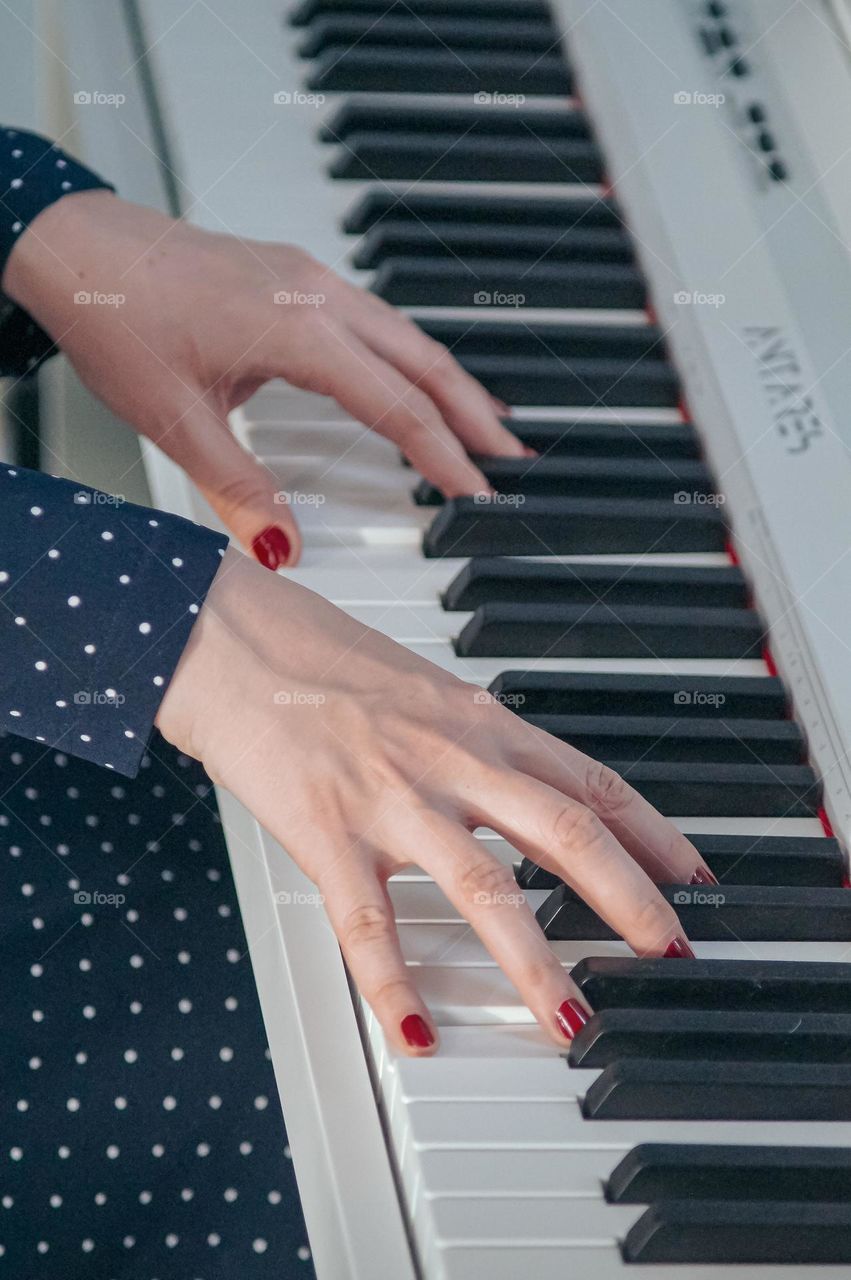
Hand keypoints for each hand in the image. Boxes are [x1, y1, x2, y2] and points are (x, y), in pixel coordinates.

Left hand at [3, 190, 519, 566]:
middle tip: (512, 462)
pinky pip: (378, 319)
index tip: (475, 492)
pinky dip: (412, 357)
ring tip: (485, 427)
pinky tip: (417, 378)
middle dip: (474, 415)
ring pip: (406, 334)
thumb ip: (239, 490)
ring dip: (450, 383)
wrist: (77, 246)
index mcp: (296, 328)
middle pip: (423, 360)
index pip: (395, 404)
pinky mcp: (297, 275)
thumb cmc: (118, 313)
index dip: (443, 455)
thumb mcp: (177, 420)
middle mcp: (316, 294)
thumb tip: (283, 545)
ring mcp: (310, 277)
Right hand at [156, 547, 709, 1055]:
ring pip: (484, 889)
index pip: (590, 781)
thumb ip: (472, 737)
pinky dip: (396, 986)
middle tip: (671, 950)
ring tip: (572, 1020)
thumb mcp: (422, 686)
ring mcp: (393, 799)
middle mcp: (451, 759)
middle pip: (566, 832)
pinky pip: (370, 926)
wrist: (234, 639)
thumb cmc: (319, 656)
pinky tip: (417, 1031)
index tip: (691, 874)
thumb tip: (518, 780)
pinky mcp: (329, 834)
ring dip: (536, 963)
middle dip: (630, 898)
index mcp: (478, 722)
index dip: (652, 833)